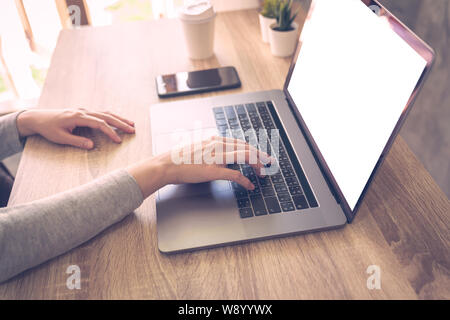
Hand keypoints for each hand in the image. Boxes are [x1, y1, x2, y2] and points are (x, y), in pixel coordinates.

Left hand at [16, 109, 134, 148]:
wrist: (38, 118)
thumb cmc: (48, 128)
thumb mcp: (61, 138)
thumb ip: (77, 141)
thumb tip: (91, 145)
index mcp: (78, 117)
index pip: (100, 124)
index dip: (110, 132)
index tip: (118, 140)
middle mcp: (83, 111)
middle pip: (107, 116)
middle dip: (121, 123)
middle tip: (133, 129)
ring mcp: (84, 110)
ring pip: (105, 112)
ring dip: (119, 118)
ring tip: (130, 123)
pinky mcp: (83, 112)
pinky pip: (101, 113)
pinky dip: (111, 116)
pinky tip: (118, 120)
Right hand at [127, 136, 272, 197]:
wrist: (166, 164)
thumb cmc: (180, 159)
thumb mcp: (199, 149)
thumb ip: (212, 150)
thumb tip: (222, 158)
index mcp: (215, 140)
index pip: (240, 143)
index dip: (253, 149)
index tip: (260, 155)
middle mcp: (218, 146)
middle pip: (246, 148)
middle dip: (260, 156)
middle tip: (268, 163)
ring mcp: (216, 158)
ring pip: (244, 157)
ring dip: (256, 165)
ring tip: (262, 173)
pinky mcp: (213, 170)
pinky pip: (235, 175)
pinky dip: (245, 180)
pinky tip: (250, 185)